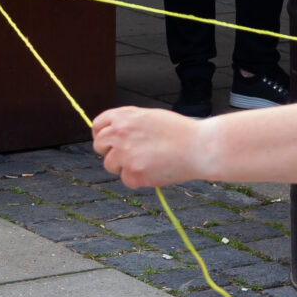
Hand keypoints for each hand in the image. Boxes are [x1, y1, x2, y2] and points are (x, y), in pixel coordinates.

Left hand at [90, 104, 205, 188]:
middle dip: (110, 151)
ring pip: (110, 165)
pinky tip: (155, 171)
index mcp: (124, 117)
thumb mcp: (150, 116)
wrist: (199, 147)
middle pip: (99, 146)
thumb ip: (129, 123)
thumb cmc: (180, 132)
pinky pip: (126, 180)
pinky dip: (138, 179)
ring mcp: (125, 155)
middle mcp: (119, 134)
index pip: (98, 125)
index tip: (108, 142)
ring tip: (148, 162)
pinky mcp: (133, 173)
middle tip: (129, 155)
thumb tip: (113, 133)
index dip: (102, 134)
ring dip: (124, 166)